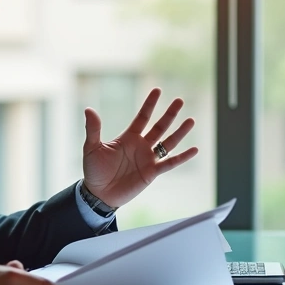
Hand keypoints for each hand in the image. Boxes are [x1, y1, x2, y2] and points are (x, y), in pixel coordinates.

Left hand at [81, 87, 198, 207]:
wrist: (99, 194)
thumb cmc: (94, 171)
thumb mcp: (92, 148)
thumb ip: (93, 129)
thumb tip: (89, 109)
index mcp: (129, 137)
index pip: (142, 117)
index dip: (150, 104)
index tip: (157, 90)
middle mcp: (141, 146)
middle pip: (159, 127)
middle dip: (169, 114)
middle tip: (180, 100)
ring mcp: (148, 159)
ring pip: (168, 142)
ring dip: (179, 132)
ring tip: (191, 120)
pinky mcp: (152, 173)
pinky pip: (170, 163)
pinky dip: (183, 157)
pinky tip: (195, 150)